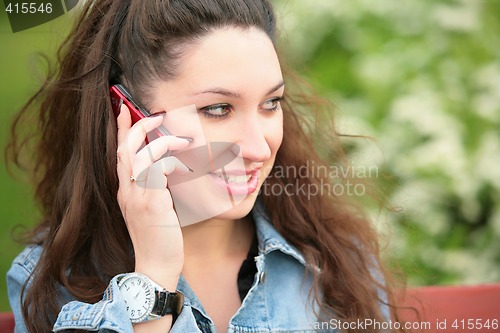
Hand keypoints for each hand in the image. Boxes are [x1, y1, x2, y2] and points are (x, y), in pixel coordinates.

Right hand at [116, 104, 189, 288]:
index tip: (123, 109)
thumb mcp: (153, 207)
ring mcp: (137, 197)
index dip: (120, 130)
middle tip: (155, 114)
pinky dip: (171, 161)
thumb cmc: (159, 237)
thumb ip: (155, 187)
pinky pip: (158, 170)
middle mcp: (126, 191)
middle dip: (137, 126)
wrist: (156, 264)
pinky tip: (185, 165)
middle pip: (125, 149)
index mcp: (125, 191)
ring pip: (141, 155)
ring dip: (162, 141)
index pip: (119, 154)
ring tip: (182, 138)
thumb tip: (170, 166)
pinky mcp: (152, 203)